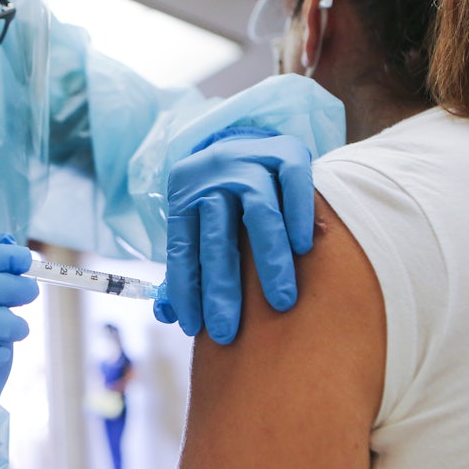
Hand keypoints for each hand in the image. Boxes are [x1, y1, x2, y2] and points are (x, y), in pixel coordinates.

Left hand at [154, 126, 313, 343]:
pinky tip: (303, 249)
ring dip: (269, 260)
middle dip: (222, 288)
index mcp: (184, 195)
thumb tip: (165, 314)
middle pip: (216, 237)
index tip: (195, 327)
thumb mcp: (193, 222)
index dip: (186, 289)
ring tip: (280, 302)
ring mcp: (250, 160)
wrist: (244, 136)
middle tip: (229, 332)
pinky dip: (298, 214)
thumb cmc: (220, 198)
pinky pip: (294, 182)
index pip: (182, 248)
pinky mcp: (286, 150)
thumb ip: (182, 266)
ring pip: (258, 212)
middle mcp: (213, 176)